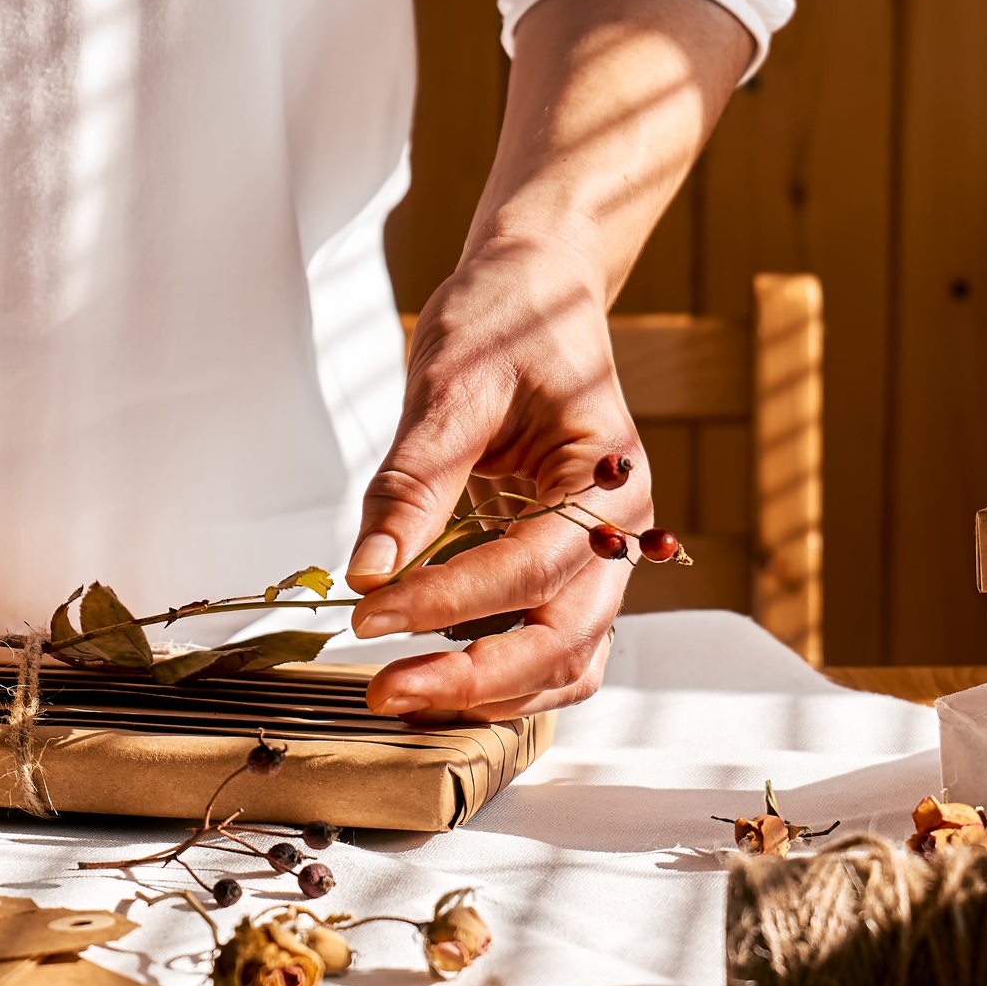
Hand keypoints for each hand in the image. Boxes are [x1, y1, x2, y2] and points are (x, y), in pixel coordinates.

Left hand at [343, 0, 749, 719]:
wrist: (535, 290)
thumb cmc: (504, 321)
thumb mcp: (450, 387)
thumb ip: (413, 484)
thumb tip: (365, 572)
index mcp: (605, 477)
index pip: (531, 564)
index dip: (449, 600)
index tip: (369, 616)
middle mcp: (621, 530)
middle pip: (564, 638)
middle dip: (473, 676)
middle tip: (384, 689)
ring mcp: (602, 558)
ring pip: (569, 662)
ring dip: (492, 693)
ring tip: (404, 696)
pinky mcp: (571, 570)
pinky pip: (559, 651)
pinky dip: (508, 681)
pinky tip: (442, 683)